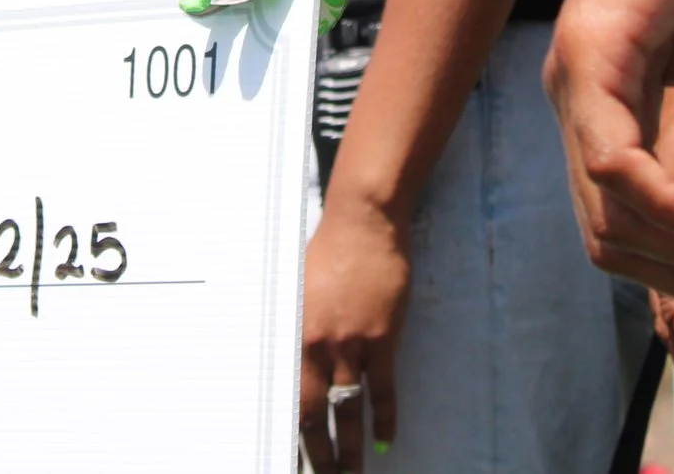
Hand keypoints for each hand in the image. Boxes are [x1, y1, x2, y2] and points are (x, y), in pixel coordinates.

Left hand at [298, 192, 409, 473]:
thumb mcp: (298, 291)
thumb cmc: (327, 253)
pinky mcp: (382, 339)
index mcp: (293, 335)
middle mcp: (318, 346)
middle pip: (315, 413)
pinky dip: (385, 417)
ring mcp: (352, 344)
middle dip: (320, 452)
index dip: (291, 432)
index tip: (293, 456)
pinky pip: (383, 389)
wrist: (363, 225)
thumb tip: (290, 361)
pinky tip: (385, 440)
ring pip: (348, 408)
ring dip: (350, 446)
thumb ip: (296, 329)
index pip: (287, 397)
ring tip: (352, 473)